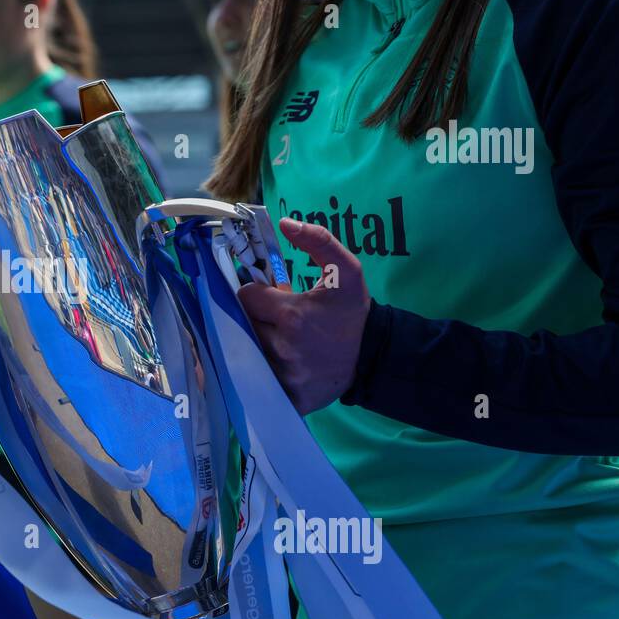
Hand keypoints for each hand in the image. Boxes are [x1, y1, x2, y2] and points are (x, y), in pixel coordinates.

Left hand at [237, 217, 371, 414]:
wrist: (375, 356)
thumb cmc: (353, 312)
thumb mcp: (345, 270)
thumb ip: (318, 240)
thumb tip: (285, 222)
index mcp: (291, 314)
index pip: (246, 297)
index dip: (257, 294)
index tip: (273, 297)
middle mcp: (281, 347)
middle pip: (242, 324)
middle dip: (256, 318)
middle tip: (276, 319)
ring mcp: (282, 375)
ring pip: (246, 352)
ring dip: (255, 343)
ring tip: (279, 340)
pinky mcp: (286, 396)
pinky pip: (257, 382)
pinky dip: (261, 374)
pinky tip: (279, 365)